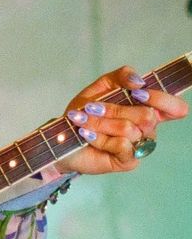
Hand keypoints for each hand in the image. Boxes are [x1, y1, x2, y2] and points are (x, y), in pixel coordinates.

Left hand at [56, 66, 185, 175]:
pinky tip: (87, 136)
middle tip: (91, 108)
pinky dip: (99, 138)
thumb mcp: (100, 88)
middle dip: (113, 109)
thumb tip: (139, 81)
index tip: (138, 93)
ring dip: (100, 122)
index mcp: (146, 109)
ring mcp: (139, 146)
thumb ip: (120, 77)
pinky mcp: (128, 161)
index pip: (175, 108)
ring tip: (82, 121)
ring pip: (129, 129)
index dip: (162, 99)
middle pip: (147, 116)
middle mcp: (147, 129)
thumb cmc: (85, 112)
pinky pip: (121, 146)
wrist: (63, 137)